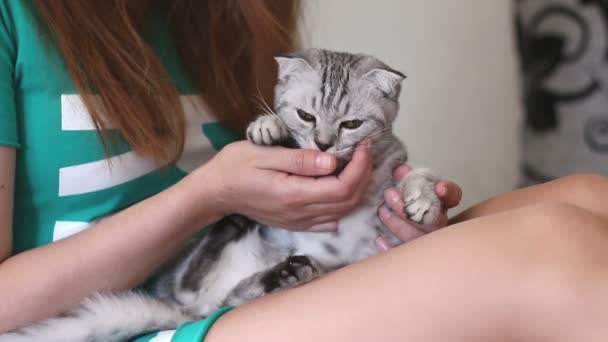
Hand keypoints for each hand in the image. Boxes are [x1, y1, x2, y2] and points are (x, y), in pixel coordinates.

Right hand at [193, 140, 371, 231]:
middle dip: (364, 176)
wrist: (215, 193)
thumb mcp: (263, 153)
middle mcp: (300, 213)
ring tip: (359, 164)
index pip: (342, 187)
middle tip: (365, 151)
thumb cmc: (235, 166)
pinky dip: (344, 204)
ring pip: (342, 212)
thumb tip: (332, 161)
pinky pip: (330, 220)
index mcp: (293, 194)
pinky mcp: (296, 223)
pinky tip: (342, 185)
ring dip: (357, 189)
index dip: (360, 168)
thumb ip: (299, 160)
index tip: (363, 146)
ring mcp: (299, 222)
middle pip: (348, 202)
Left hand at [377, 165, 461, 249]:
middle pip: (432, 220)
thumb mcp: (409, 191)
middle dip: (410, 206)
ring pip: (419, 238)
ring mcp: (431, 247)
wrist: (405, 246)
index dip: (449, 192)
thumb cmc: (409, 209)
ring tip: (382, 212)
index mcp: (442, 207)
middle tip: (390, 194)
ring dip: (398, 224)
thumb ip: (407, 179)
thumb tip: (399, 169)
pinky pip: (404, 256)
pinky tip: (380, 240)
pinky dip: (392, 249)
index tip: (440, 187)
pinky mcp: (415, 260)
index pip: (453, 197)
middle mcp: (441, 227)